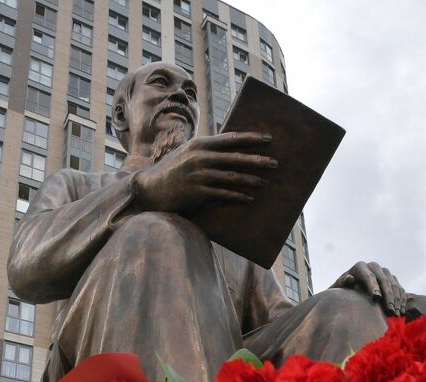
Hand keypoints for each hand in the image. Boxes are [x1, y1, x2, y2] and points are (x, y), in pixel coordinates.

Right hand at [131, 132, 277, 215]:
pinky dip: (238, 195)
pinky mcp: (197, 192)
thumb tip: (232, 149)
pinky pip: (224, 193)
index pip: (230, 138)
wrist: (150, 189)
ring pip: (232, 176)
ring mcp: (199, 174)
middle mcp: (200, 157)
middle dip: (258, 160)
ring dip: (251, 180)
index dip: (251, 138)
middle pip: (236, 158)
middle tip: (275, 163)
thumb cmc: (172, 171)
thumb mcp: (187, 154)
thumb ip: (207, 150)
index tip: (268, 139)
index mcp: (199, 144)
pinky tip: (249, 198)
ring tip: (265, 182)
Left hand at [332, 261, 406, 315]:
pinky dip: (401, 300)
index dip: (373, 286)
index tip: (376, 299)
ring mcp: (384, 272)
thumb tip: (350, 279)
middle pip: (383, 279)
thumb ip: (342, 284)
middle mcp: (373, 266)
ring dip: (396, 299)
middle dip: (387, 295)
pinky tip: (401, 311)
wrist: (349, 292)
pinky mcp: (392, 279)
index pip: (368, 276)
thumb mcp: (338, 289)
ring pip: (393, 284)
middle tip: (389, 310)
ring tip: (396, 314)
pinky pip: (399, 288)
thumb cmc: (341, 292)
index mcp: (360, 267)